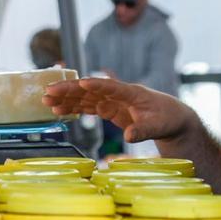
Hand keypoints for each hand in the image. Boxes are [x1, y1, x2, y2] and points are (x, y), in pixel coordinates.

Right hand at [43, 77, 192, 142]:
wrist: (173, 120)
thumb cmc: (169, 119)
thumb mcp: (159, 126)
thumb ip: (143, 130)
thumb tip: (129, 136)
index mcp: (132, 92)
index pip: (110, 86)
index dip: (95, 85)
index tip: (80, 82)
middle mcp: (119, 94)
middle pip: (91, 89)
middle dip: (69, 90)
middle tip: (48, 92)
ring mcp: (113, 101)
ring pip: (86, 97)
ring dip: (67, 99)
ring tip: (47, 102)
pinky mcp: (110, 109)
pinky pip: (89, 107)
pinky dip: (75, 108)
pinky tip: (60, 110)